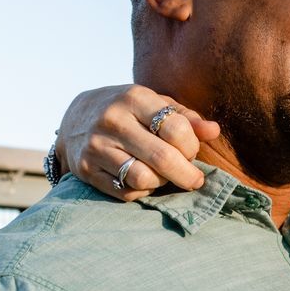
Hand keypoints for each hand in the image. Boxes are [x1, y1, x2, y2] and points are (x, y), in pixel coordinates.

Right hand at [57, 85, 219, 200]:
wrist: (75, 118)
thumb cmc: (127, 111)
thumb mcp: (155, 105)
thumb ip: (186, 118)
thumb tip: (214, 131)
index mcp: (133, 98)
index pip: (175, 128)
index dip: (192, 146)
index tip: (192, 152)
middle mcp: (112, 120)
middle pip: (162, 158)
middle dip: (187, 174)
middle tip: (195, 179)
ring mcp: (96, 146)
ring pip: (143, 178)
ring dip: (162, 183)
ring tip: (165, 176)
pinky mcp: (86, 169)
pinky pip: (125, 192)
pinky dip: (142, 191)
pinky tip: (145, 181)